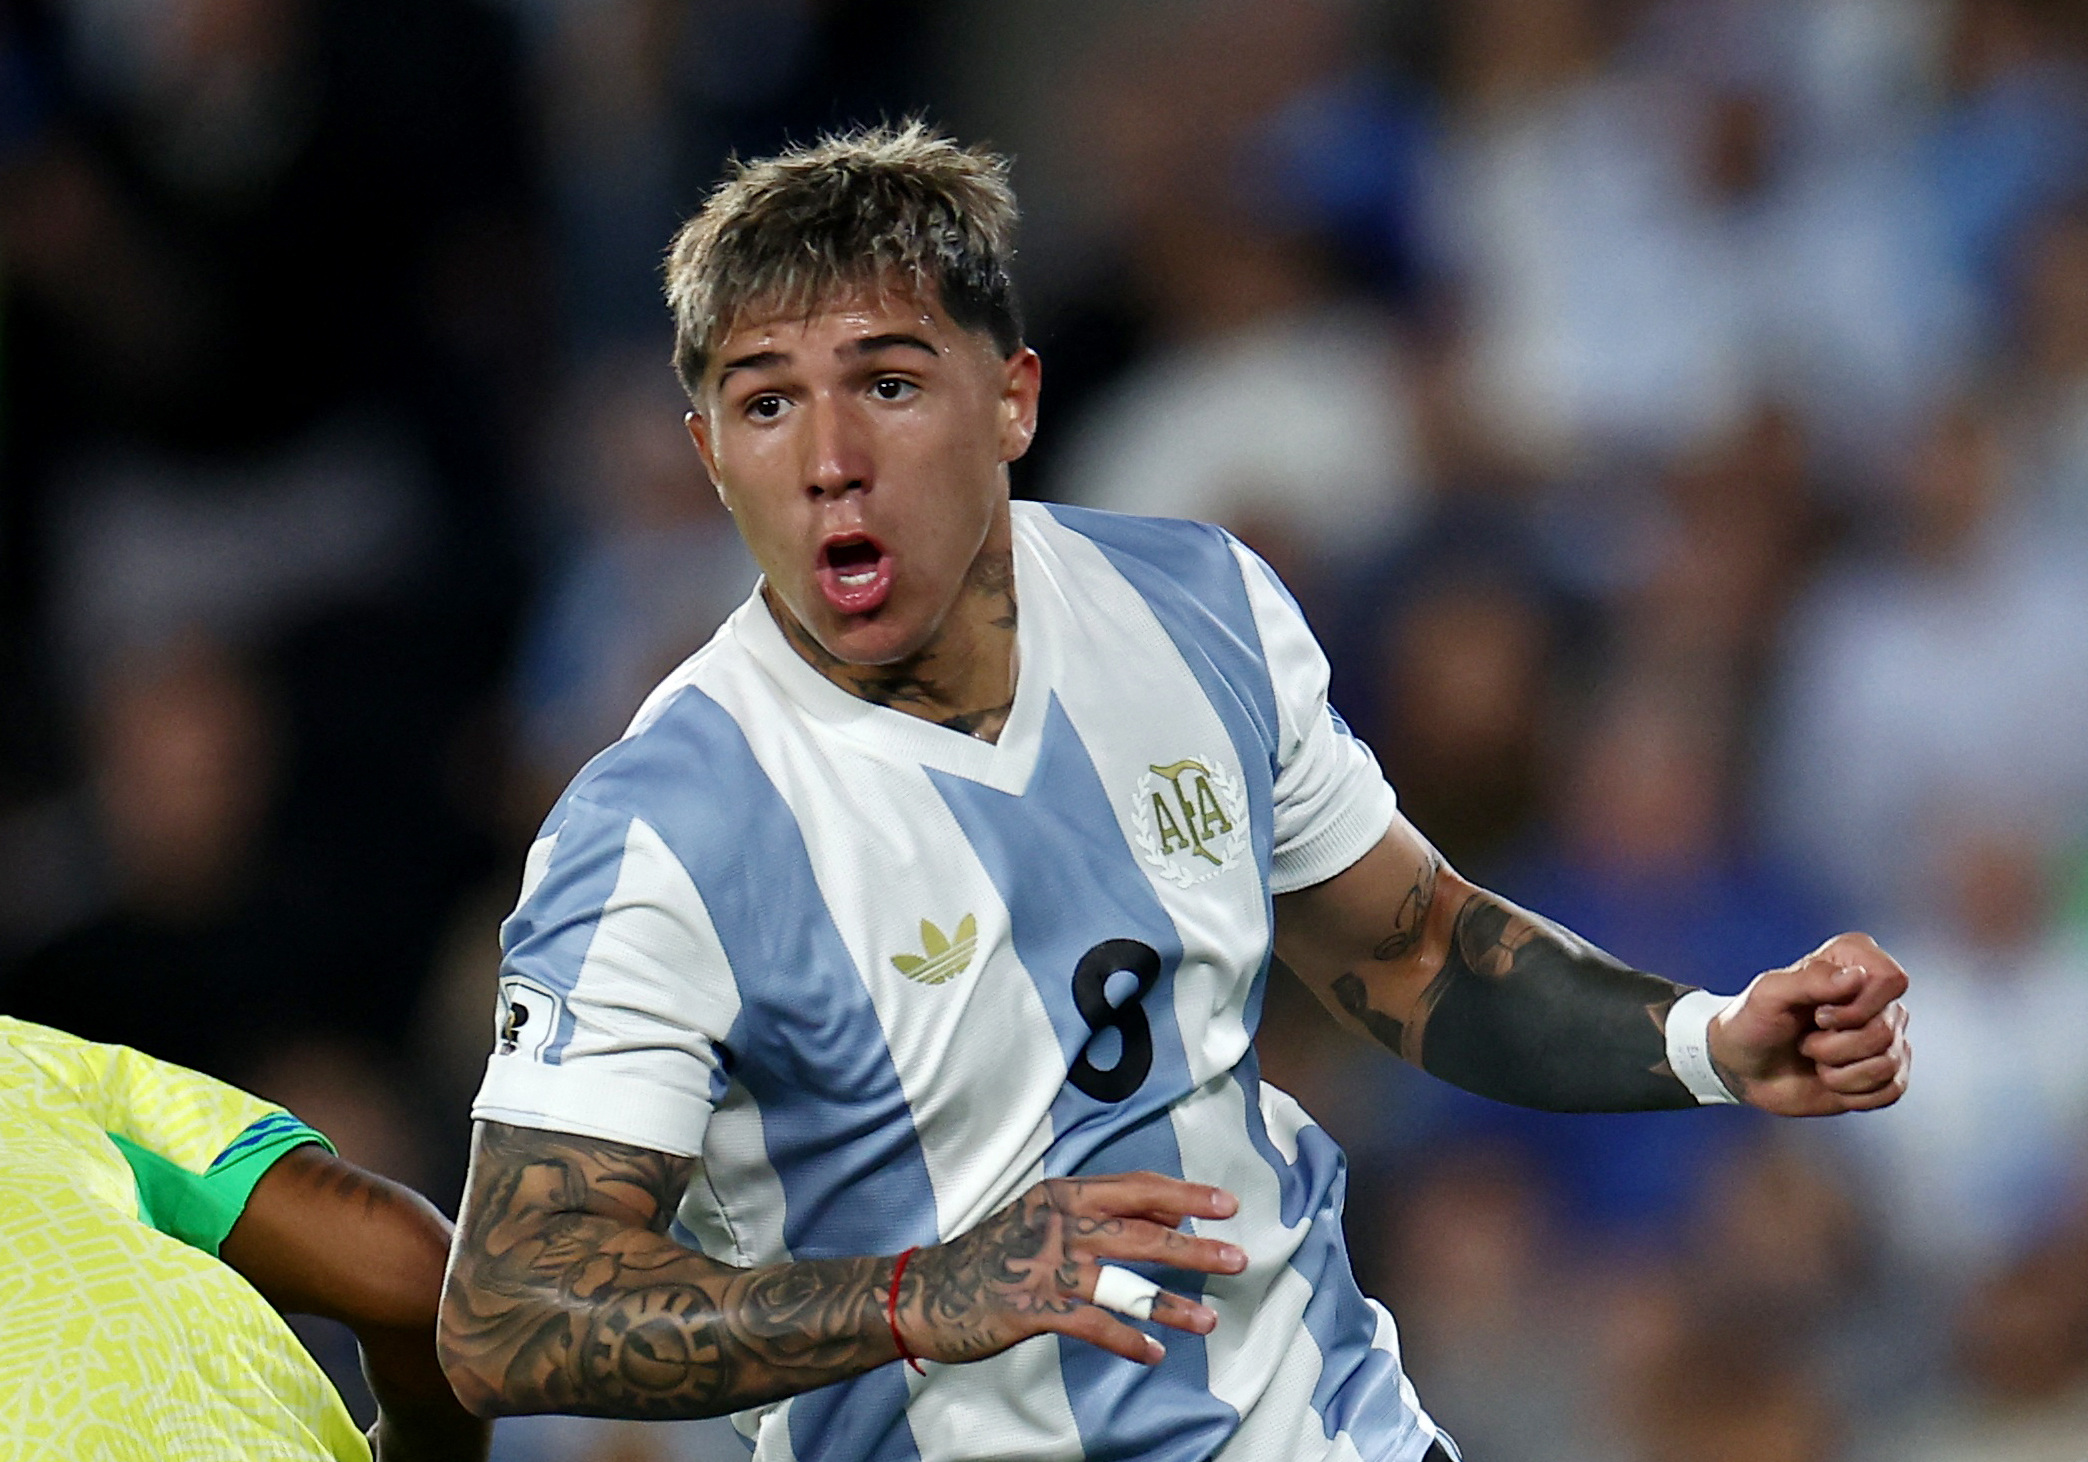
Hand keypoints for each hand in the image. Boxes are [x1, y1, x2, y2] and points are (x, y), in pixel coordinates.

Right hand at [901, 1172, 1245, 1366]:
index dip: (1183, 1195)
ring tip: (1208, 1321)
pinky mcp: (1030, 1307)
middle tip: (1237, 1258)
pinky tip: (1153, 1356)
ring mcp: (1043, 1265)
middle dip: (1193, 1247)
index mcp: (1062, 1195)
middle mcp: (1057, 1223)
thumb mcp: (1042, 1219)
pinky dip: (1125, 1341)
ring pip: (1121, 1283)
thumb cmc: (992, 1255)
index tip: (1225, 1204)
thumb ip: (1099, 1215)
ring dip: (1169, 1303)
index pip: (1135, 1188)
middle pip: (1139, 1232)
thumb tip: (1167, 1219)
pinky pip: (1091, 1325)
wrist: (923, 1291)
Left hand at [1708, 933, 1910, 1116]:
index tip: (1817, 1013)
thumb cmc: (1753, 1022)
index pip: (1891, 980)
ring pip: (1887, 1064)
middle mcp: (1878, 996)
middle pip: (1884, 1030)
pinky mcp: (1887, 1072)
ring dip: (1838, 1072)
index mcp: (1855, 960)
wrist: (1743, 1069)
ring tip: (1813, 1058)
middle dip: (1834, 1046)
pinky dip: (1851, 1092)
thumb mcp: (1769, 994)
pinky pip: (1891, 1090)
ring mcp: (1886, 1035)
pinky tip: (1828, 1079)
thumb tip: (1857, 976)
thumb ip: (1811, 980)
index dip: (1855, 1007)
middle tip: (1805, 1040)